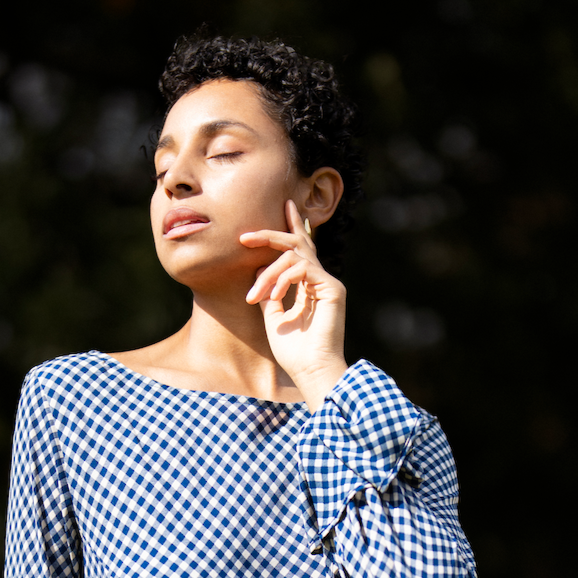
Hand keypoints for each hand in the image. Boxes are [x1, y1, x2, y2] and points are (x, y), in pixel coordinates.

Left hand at [241, 201, 347, 410]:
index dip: (291, 227)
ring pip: (294, 257)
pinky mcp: (332, 289)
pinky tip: (273, 296)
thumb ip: (270, 292)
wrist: (311, 371)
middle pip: (297, 244)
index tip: (283, 206)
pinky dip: (283, 279)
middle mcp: (321, 281)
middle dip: (270, 235)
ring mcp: (328, 283)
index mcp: (309, 286)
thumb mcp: (273, 317)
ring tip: (256, 295)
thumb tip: (260, 268)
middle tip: (245, 238)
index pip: (300, 251)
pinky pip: (303, 269)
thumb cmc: (294, 352)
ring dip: (268, 273)